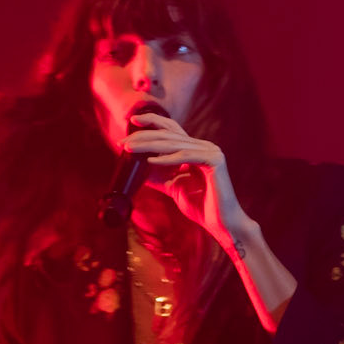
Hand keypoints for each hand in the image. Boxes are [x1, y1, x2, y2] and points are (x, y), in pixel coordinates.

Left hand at [122, 103, 246, 247]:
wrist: (221, 223)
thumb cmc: (201, 206)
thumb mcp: (173, 187)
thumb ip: (159, 176)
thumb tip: (138, 167)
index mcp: (195, 148)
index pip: (171, 128)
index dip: (152, 121)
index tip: (131, 120)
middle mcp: (204, 146)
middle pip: (169, 134)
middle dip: (143, 136)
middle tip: (122, 141)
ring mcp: (211, 151)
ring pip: (174, 144)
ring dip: (149, 145)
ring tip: (129, 148)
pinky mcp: (214, 162)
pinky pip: (186, 157)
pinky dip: (167, 159)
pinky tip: (150, 161)